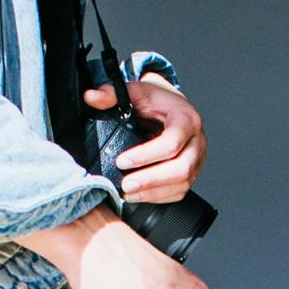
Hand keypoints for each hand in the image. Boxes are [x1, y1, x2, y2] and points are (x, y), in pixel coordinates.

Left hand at [84, 74, 205, 205]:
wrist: (172, 107)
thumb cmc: (157, 101)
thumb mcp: (136, 91)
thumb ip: (112, 93)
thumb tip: (91, 97)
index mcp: (186, 118)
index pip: (172, 142)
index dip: (147, 155)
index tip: (122, 161)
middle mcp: (197, 141)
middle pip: (182, 168)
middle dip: (151, 180)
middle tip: (126, 185)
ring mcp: (197, 159)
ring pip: (182, 183)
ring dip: (153, 192)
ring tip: (128, 193)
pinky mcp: (192, 173)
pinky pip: (179, 191)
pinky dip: (158, 197)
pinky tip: (139, 196)